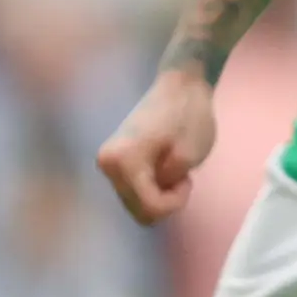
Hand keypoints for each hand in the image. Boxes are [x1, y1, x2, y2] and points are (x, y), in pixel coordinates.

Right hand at [97, 66, 219, 224]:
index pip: (150, 207)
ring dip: (160, 195)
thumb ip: (169, 182)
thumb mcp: (190, 155)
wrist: (180, 85)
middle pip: (140, 212)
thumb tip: (150, 195)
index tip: (188, 178)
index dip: (176, 201)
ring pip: (137, 205)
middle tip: (182, 176)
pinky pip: (135, 193)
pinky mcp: (114, 163)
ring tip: (174, 168)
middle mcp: (107, 164)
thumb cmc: (189, 115)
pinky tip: (164, 167)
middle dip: (166, 201)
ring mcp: (108, 164)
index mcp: (122, 161)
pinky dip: (153, 188)